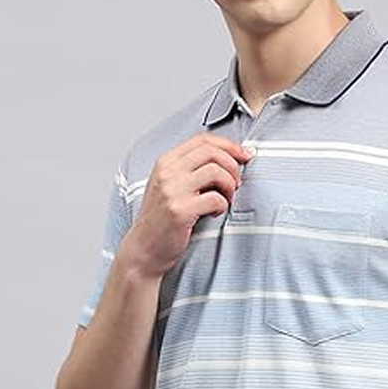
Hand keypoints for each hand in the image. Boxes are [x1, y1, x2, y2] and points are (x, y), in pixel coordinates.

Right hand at [121, 133, 253, 278]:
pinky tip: (215, 212)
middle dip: (233, 165)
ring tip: (226, 198)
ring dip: (230, 185)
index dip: (229, 145)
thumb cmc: (161, 218)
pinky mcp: (180, 210)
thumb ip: (191, 169)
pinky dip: (222, 205)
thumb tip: (229, 158)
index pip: (203, 140)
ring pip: (216, 172)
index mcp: (166, 162)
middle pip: (212, 152)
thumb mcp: (169, 185)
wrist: (144, 248)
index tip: (243, 155)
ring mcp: (172, 191)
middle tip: (237, 182)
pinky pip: (215, 198)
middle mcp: (167, 172)